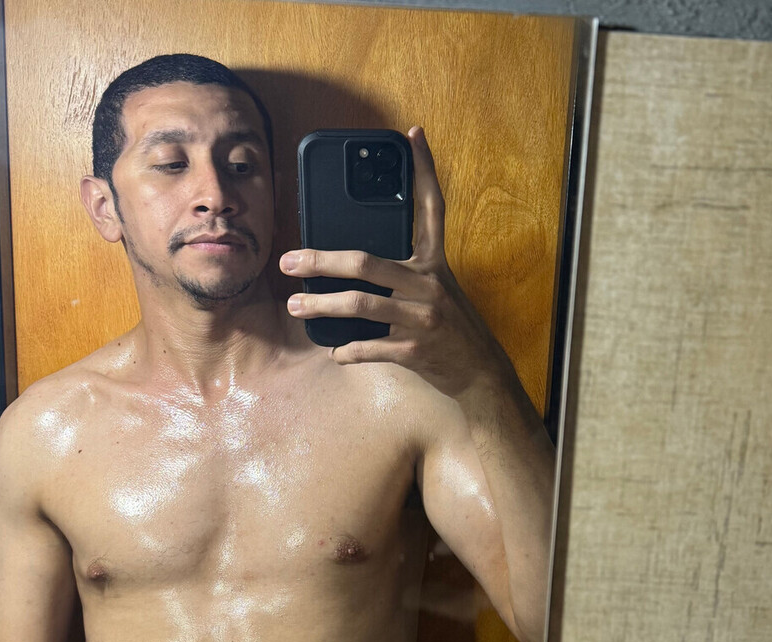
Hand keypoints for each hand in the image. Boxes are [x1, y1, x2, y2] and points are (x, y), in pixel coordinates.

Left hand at [280, 126, 510, 399]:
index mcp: (435, 266)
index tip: (413, 136)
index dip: (424, 171)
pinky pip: (370, 347)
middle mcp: (428, 286)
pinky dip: (347, 351)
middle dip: (321, 261)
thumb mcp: (441, 293)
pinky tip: (335, 351)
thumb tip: (360, 267)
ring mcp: (422, 319)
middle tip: (290, 261)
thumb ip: (410, 274)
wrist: (482, 374)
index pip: (431, 209)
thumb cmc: (455, 331)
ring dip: (321, 306)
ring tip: (295, 307)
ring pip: (361, 304)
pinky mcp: (416, 350)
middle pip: (366, 262)